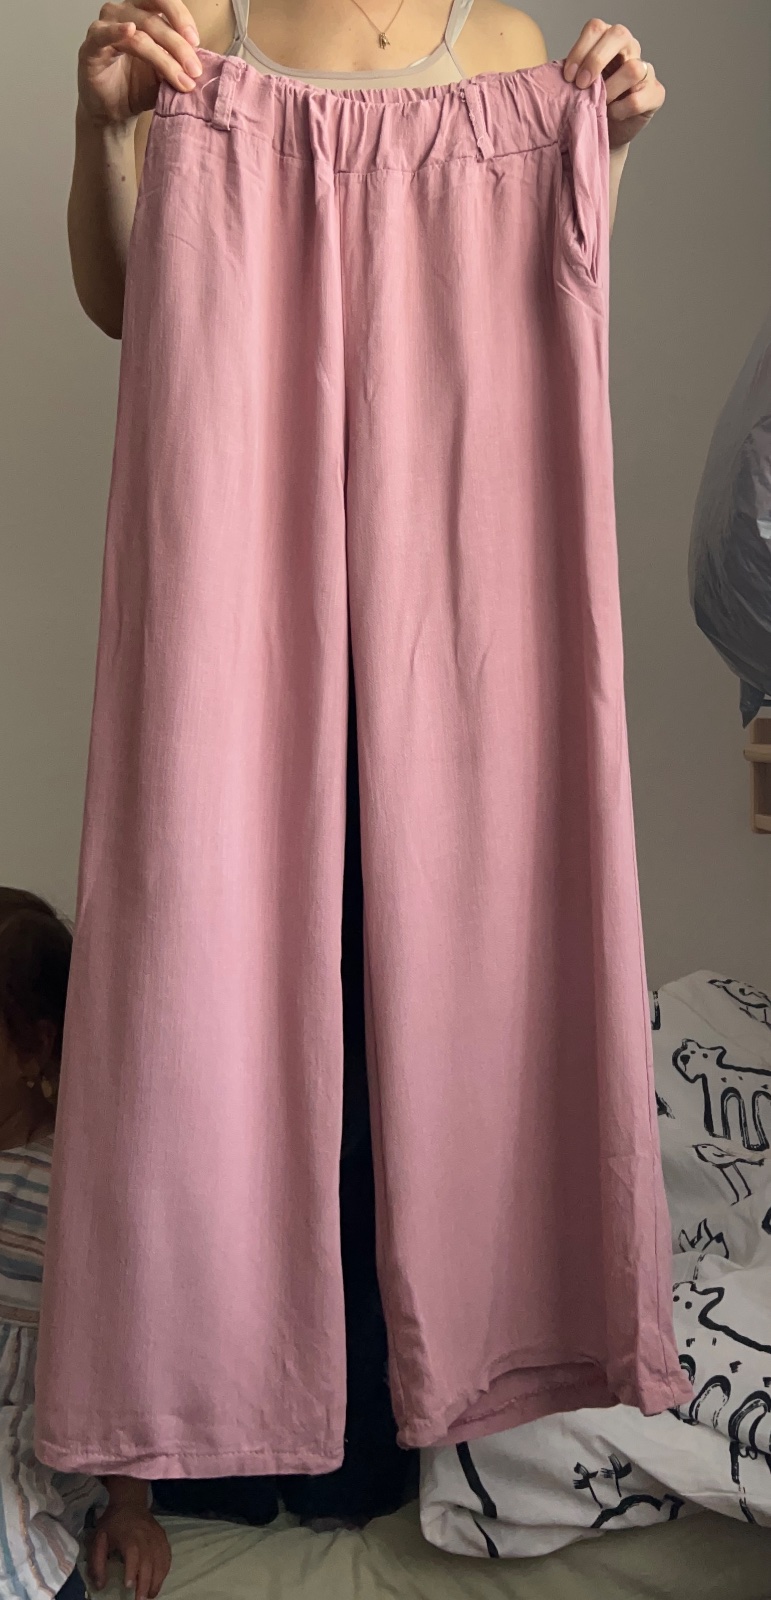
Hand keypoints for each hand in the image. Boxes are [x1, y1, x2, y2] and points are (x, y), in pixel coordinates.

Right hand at [77, 0, 203, 127]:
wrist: (113, 112)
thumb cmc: (136, 86)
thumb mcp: (165, 74)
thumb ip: (179, 63)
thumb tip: (199, 65)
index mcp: (143, 12)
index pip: (163, 2)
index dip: (181, 17)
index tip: (196, 43)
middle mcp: (123, 13)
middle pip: (154, 20)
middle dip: (178, 46)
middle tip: (195, 70)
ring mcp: (105, 26)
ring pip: (138, 35)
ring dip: (162, 57)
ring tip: (180, 78)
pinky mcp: (91, 46)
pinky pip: (104, 35)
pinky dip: (116, 31)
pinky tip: (129, 31)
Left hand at [88, 1503, 171, 1599]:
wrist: (130, 1502)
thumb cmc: (112, 1523)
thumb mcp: (99, 1540)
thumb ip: (97, 1563)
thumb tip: (100, 1585)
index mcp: (129, 1537)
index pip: (133, 1555)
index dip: (132, 1571)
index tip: (128, 1586)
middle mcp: (146, 1538)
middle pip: (149, 1563)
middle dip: (146, 1583)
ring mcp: (157, 1538)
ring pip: (161, 1562)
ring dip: (157, 1581)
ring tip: (151, 1595)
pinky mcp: (163, 1538)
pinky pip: (167, 1557)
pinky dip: (165, 1571)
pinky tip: (159, 1581)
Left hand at [563, 19, 665, 149]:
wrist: (604, 133)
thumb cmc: (588, 105)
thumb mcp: (575, 85)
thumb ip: (570, 74)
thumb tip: (548, 75)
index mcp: (607, 41)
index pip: (596, 28)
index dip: (580, 50)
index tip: (567, 76)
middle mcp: (629, 49)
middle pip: (619, 35)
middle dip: (596, 60)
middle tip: (582, 85)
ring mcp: (646, 69)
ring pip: (633, 68)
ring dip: (610, 89)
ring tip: (599, 105)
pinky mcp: (655, 93)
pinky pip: (639, 98)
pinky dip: (621, 109)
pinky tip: (612, 115)